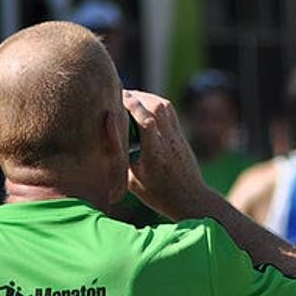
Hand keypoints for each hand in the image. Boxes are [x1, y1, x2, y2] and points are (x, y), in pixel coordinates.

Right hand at [122, 90, 210, 219]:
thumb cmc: (158, 195)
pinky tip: (144, 107)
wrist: (191, 200)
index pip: (146, 122)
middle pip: (158, 108)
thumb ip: (120, 160)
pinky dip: (155, 104)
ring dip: (147, 98)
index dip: (132, 106)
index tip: (118, 96)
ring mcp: (178, 138)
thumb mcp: (133, 182)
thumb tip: (104, 138)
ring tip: (131, 99)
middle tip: (120, 95)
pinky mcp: (181, 136)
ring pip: (165, 106)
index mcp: (155, 155)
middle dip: (138, 96)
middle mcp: (169, 142)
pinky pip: (169, 112)